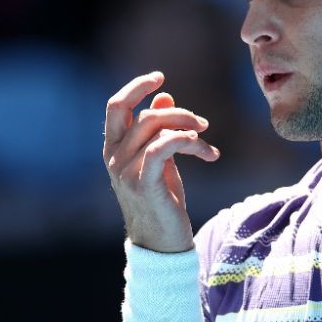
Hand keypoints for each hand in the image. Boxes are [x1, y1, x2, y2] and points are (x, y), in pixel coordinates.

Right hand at [103, 71, 219, 252]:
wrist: (162, 244)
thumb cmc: (161, 200)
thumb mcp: (160, 161)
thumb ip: (158, 131)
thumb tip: (164, 98)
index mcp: (113, 148)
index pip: (116, 106)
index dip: (136, 87)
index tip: (160, 77)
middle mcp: (114, 157)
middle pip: (140, 114)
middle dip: (175, 112)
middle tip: (202, 123)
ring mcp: (125, 171)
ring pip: (156, 129)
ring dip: (189, 129)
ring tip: (207, 142)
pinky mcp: (143, 184)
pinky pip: (163, 148)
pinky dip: (187, 142)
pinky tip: (207, 152)